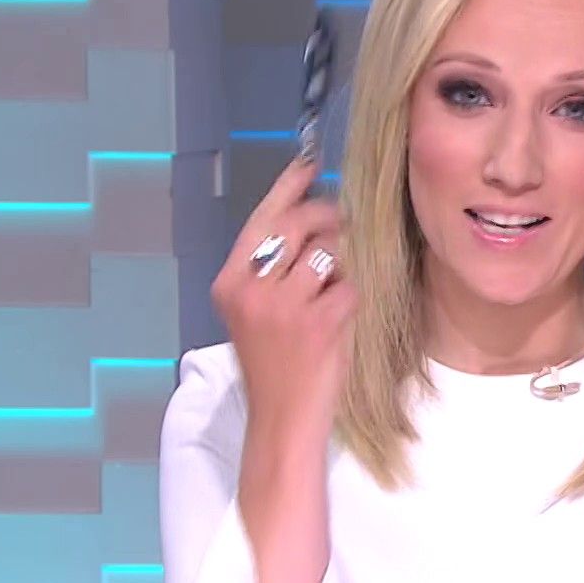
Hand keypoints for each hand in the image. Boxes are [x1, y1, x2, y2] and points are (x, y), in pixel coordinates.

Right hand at [212, 157, 353, 449]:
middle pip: (298, 225)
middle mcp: (251, 289)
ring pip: (330, 253)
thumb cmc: (275, 367)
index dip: (289, 187)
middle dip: (328, 218)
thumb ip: (272, 270)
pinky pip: (350, 288)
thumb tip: (312, 218)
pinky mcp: (318, 324)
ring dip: (343, 266)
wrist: (281, 420)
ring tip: (333, 292)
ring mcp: (283, 306)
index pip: (262, 219)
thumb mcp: (255, 313)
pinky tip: (340, 321)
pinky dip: (353, 300)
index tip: (309, 162)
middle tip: (344, 225)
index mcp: (230, 283)